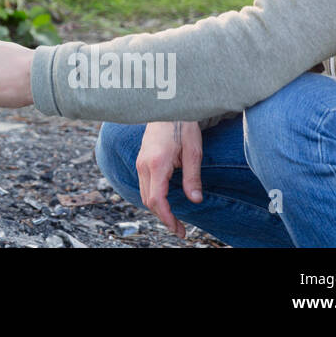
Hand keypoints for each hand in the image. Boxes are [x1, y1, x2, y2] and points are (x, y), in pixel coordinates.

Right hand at [135, 120, 202, 238]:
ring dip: (158, 208)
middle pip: (148, 200)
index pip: (157, 199)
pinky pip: (144, 185)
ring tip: (174, 219)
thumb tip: (195, 200)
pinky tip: (166, 201)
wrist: (168, 107)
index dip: (167, 218)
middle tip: (180, 229)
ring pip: (144, 194)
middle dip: (163, 217)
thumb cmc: (182, 125)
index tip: (179, 229)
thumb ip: (192, 177)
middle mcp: (144, 164)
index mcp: (157, 163)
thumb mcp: (193, 151)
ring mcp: (140, 162)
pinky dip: (153, 198)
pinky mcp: (141, 160)